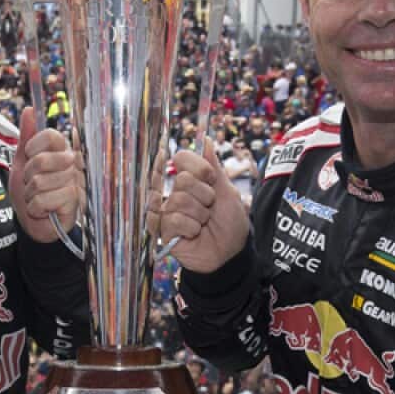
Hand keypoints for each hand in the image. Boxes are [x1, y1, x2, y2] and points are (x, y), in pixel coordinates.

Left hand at [8, 106, 82, 243]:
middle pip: (41, 161)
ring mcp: (74, 183)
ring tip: (37, 198)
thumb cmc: (29, 191)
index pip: (51, 136)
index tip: (29, 158)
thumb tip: (29, 109)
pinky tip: (43, 210)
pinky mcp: (74, 202)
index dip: (34, 148)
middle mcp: (72, 164)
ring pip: (39, 182)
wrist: (32, 222)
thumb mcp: (22, 161)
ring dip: (30, 195)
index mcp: (61, 151)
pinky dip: (35, 208)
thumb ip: (27, 136)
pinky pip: (44, 200)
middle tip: (32, 184)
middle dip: (28, 176)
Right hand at [151, 138, 249, 273]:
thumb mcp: (227, 191)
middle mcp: (176, 193)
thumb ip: (214, 166)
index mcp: (191, 180)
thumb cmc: (230, 223)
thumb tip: (206, 140)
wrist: (231, 253)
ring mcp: (168, 211)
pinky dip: (190, 227)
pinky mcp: (163, 230)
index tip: (211, 179)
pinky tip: (194, 233)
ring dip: (199, 214)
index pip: (182, 158)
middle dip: (204, 195)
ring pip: (179, 200)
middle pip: (182, 179)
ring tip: (203, 223)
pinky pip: (172, 219)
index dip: (199, 167)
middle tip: (210, 207)